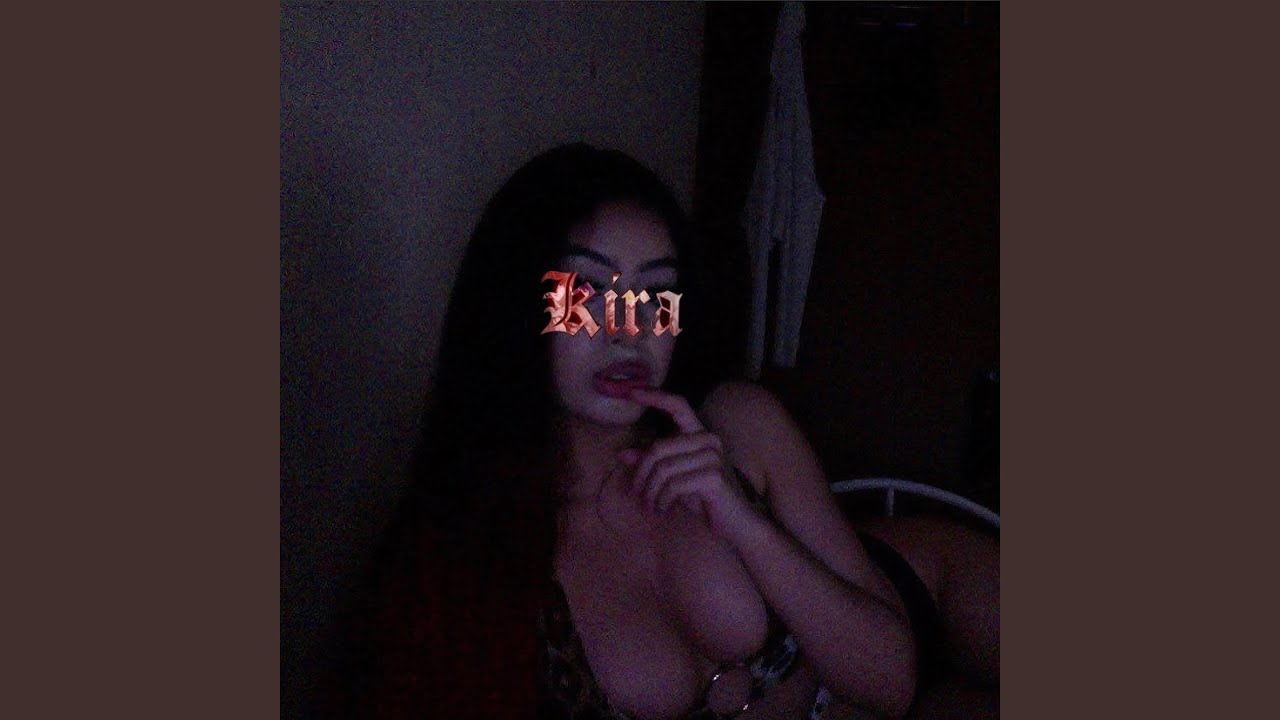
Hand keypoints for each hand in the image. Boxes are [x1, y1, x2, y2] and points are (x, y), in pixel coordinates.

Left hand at [620, 388, 756, 538]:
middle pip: (658, 447)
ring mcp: (712, 457)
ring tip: (648, 507)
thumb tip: (623, 454)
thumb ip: (652, 464)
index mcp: (698, 434)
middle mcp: (708, 440)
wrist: (733, 522)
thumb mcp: (672, 478)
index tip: (631, 392)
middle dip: (641, 474)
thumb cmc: (702, 497)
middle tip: (633, 494)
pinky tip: (662, 510)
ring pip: (663, 468)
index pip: (678, 405)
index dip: (655, 397)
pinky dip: (662, 500)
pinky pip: (673, 485)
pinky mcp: (713, 476)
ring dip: (650, 492)